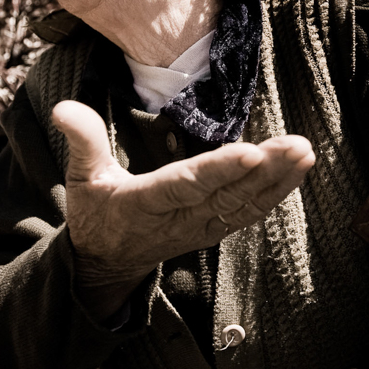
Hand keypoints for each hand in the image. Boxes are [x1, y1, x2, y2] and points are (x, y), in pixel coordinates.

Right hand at [52, 100, 315, 321]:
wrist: (109, 262)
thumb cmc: (97, 214)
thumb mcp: (82, 179)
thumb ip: (81, 141)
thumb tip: (63, 106)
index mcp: (145, 203)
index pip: (186, 185)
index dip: (218, 171)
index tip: (250, 153)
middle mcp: (180, 218)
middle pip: (227, 194)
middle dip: (265, 171)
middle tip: (296, 145)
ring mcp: (201, 226)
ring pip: (245, 203)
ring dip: (279, 180)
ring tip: (305, 152)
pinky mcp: (215, 228)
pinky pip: (250, 211)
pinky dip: (277, 192)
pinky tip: (299, 168)